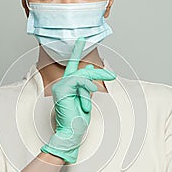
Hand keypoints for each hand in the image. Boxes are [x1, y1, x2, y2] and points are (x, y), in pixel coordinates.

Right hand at [40, 37, 115, 163]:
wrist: (71, 132)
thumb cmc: (77, 119)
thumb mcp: (86, 97)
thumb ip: (87, 83)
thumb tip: (91, 67)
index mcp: (67, 85)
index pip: (72, 64)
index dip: (76, 51)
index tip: (81, 39)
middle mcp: (62, 84)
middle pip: (82, 70)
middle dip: (98, 73)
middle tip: (111, 76)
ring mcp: (60, 87)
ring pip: (81, 76)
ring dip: (90, 87)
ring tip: (88, 100)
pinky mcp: (61, 90)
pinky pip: (78, 81)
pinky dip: (86, 87)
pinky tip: (87, 95)